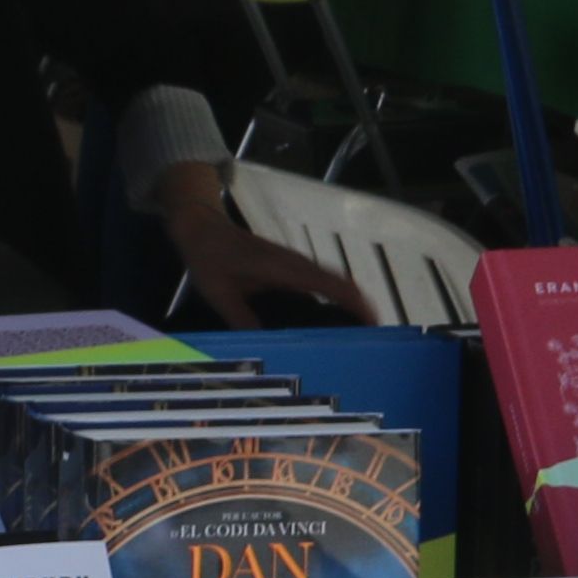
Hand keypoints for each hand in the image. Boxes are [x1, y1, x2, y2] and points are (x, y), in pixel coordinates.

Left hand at [170, 199, 371, 323]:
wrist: (203, 228)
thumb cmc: (210, 258)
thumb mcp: (220, 294)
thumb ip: (242, 320)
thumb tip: (266, 349)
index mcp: (287, 269)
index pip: (335, 286)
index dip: (358, 305)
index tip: (374, 325)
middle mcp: (299, 265)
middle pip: (343, 286)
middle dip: (361, 311)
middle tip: (371, 343)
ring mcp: (297, 265)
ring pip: (334, 285)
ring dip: (350, 306)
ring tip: (358, 337)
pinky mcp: (291, 267)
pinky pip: (322, 284)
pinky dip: (335, 300)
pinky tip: (331, 323)